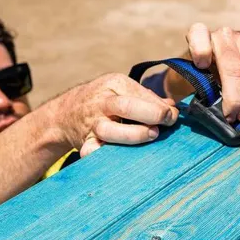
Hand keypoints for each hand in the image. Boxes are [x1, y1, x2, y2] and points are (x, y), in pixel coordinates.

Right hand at [56, 73, 179, 156]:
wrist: (66, 112)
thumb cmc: (104, 99)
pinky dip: (101, 154)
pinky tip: (116, 156)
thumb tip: (173, 107)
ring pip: (110, 130)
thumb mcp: (123, 89)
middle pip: (126, 106)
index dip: (161, 106)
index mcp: (114, 84)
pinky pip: (91, 150)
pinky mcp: (85, 141)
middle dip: (151, 114)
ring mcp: (93, 123)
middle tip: (166, 122)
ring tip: (151, 135)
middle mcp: (102, 102)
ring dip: (134, 135)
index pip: (141, 93)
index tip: (173, 115)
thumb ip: (148, 98)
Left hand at [186, 23, 239, 122]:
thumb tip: (210, 110)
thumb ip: (199, 84)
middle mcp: (224, 35)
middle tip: (230, 116)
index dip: (200, 49)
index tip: (201, 65)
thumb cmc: (206, 68)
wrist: (229, 52)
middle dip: (233, 96)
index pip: (199, 34)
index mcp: (201, 35)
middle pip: (232, 66)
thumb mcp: (195, 74)